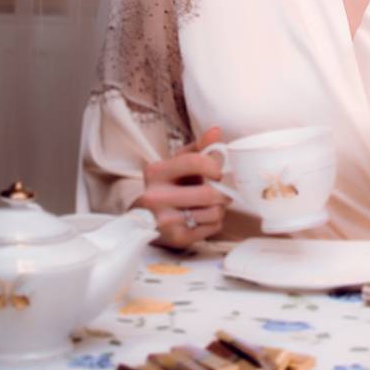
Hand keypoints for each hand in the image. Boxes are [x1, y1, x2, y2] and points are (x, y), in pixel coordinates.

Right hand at [137, 127, 227, 250]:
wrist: (146, 218)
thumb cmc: (168, 185)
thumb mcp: (177, 163)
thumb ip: (198, 147)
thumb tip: (216, 131)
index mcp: (156, 172)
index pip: (194, 162)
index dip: (214, 165)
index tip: (217, 171)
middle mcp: (155, 197)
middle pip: (207, 193)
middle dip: (223, 192)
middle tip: (223, 191)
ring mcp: (165, 221)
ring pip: (213, 212)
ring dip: (221, 207)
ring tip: (213, 203)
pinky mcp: (176, 239)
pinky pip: (212, 227)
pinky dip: (216, 220)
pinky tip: (205, 216)